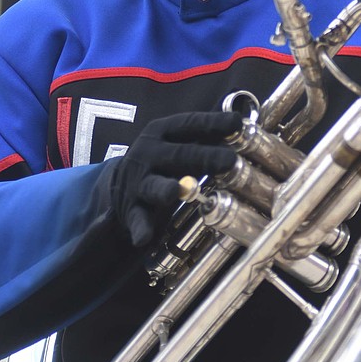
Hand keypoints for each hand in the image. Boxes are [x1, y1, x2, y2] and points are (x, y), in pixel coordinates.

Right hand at [103, 111, 240, 246]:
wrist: (117, 186)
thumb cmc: (162, 160)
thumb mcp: (178, 143)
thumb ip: (204, 138)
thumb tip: (242, 126)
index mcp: (162, 131)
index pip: (190, 124)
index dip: (213, 123)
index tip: (237, 123)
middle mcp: (149, 153)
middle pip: (179, 155)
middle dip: (205, 157)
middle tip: (230, 160)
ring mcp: (139, 181)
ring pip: (154, 185)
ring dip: (165, 189)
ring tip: (176, 191)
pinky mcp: (131, 208)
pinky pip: (137, 218)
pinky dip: (140, 228)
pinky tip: (143, 238)